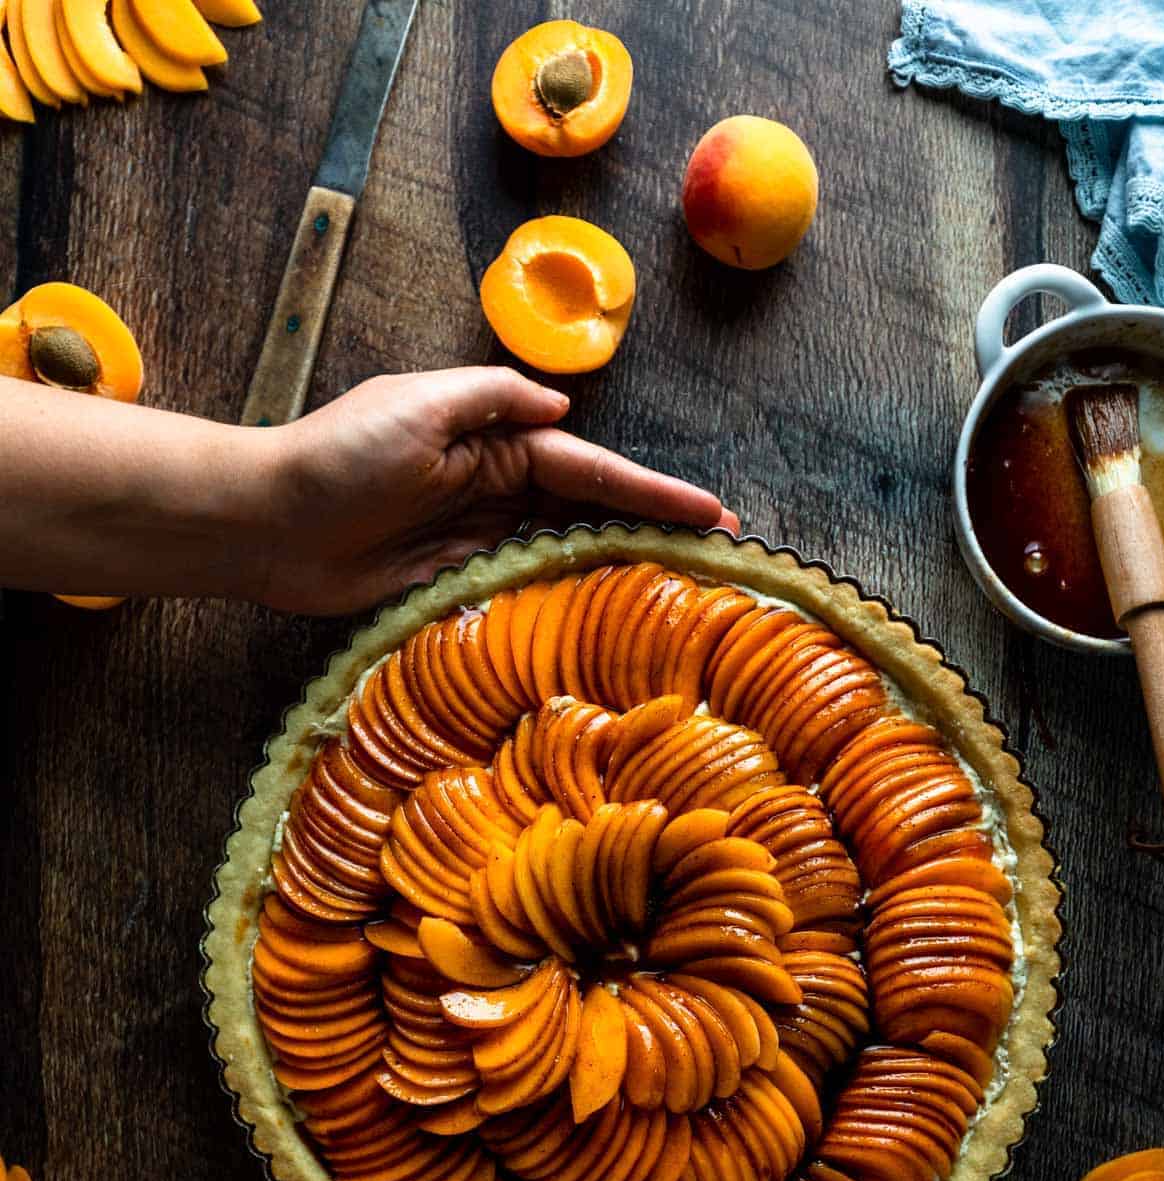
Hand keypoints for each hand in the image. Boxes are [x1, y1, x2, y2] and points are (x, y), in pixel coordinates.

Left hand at [258, 366, 739, 614]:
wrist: (265, 523)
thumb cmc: (336, 457)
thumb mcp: (417, 405)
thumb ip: (493, 400)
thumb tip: (562, 409)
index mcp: (493, 440)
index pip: (591, 471)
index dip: (652, 495)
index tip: (711, 516)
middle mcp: (492, 487)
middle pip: (590, 513)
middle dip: (652, 531)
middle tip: (721, 559)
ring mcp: (473, 538)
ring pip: (561, 553)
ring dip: (617, 569)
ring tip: (681, 595)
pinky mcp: (448, 582)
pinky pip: (517, 590)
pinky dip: (559, 601)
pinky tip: (602, 620)